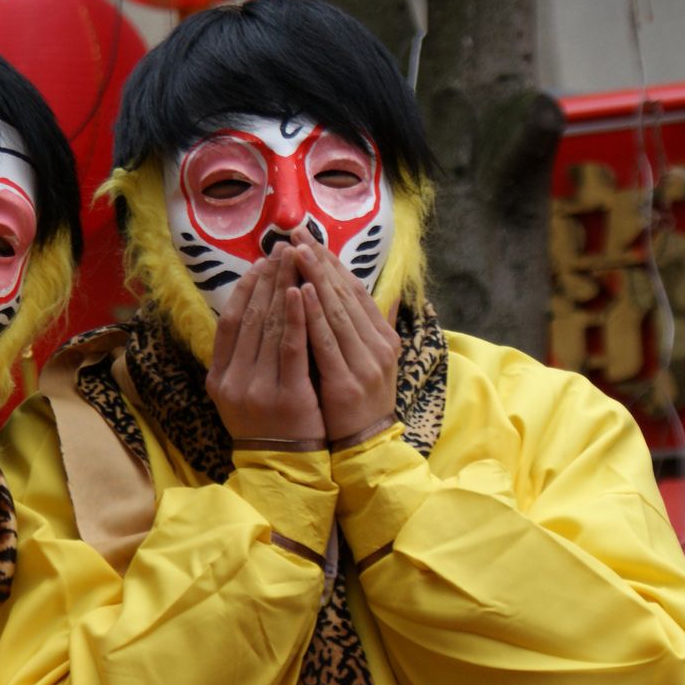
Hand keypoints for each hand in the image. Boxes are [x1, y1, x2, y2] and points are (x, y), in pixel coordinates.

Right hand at [206, 245, 325, 441]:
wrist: (284, 468)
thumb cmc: (270, 425)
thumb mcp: (241, 394)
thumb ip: (242, 359)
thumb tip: (250, 313)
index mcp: (219, 378)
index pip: (229, 322)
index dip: (245, 290)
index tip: (261, 264)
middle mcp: (233, 380)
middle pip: (251, 319)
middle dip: (269, 280)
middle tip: (283, 250)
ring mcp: (258, 388)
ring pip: (271, 327)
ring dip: (284, 288)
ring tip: (297, 260)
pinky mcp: (287, 395)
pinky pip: (291, 347)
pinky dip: (296, 317)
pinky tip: (302, 292)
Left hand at [293, 227, 398, 440]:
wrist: (365, 450)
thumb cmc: (358, 404)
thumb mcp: (371, 363)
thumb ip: (374, 328)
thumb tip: (390, 295)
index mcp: (383, 338)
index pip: (354, 290)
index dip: (332, 261)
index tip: (309, 237)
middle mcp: (378, 346)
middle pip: (344, 294)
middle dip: (319, 261)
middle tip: (295, 234)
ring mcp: (364, 365)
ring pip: (336, 312)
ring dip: (314, 278)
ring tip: (295, 252)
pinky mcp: (346, 383)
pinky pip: (326, 343)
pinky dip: (314, 315)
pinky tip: (300, 292)